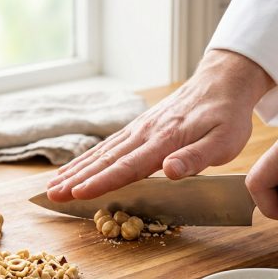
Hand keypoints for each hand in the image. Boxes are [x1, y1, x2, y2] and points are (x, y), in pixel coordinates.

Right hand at [46, 50, 273, 201]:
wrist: (221, 83)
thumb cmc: (226, 117)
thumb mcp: (224, 141)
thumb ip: (196, 157)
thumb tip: (169, 171)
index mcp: (164, 141)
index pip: (128, 166)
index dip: (102, 182)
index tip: (78, 194)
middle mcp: (144, 134)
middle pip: (105, 160)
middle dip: (77, 179)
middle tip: (51, 195)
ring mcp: (138, 130)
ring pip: (101, 153)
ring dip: (75, 170)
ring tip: (52, 186)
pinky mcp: (137, 129)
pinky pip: (107, 146)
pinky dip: (87, 158)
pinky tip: (73, 168)